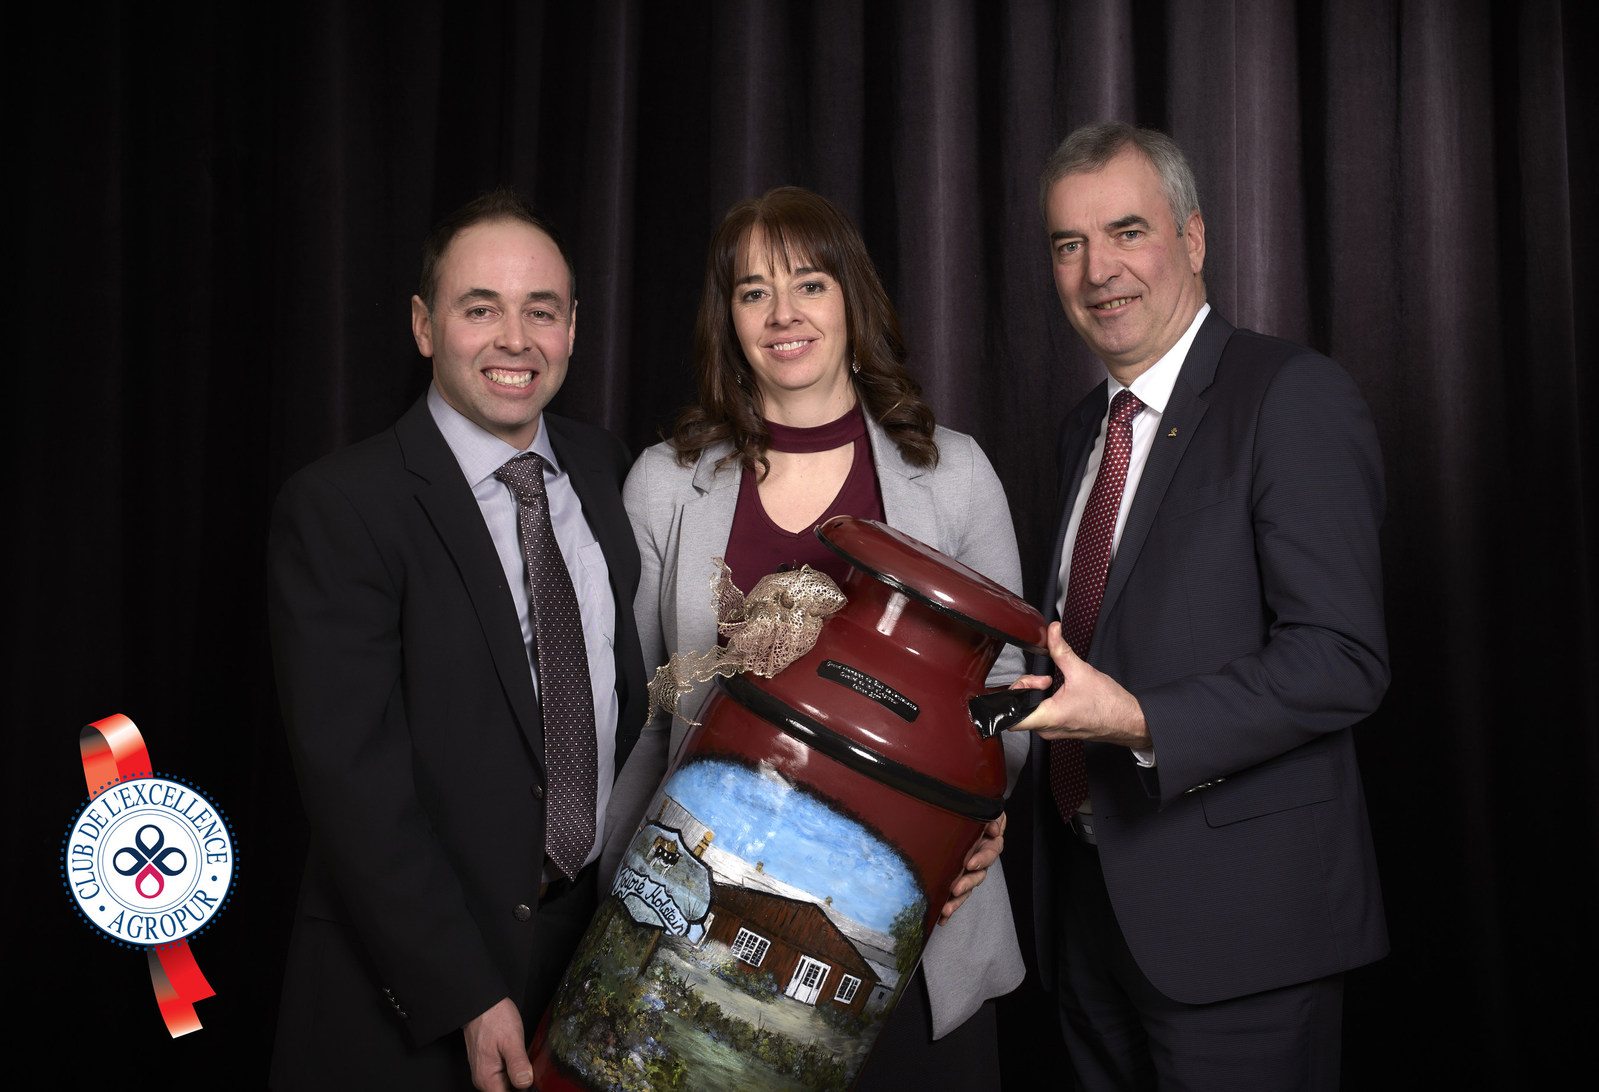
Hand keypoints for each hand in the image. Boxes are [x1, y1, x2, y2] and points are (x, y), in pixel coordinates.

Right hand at [462, 997, 531, 1090]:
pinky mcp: (489, 1064)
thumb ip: (518, 1064)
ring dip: (519, 1077)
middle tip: (532, 1069)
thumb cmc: (494, 1018)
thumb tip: (525, 1083)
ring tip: (527, 1062)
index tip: (533, 1081)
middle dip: (522, 1085)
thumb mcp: (511, 1040)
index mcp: (487, 1079)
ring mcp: (485, 1072)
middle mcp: (484, 1079)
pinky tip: (522, 1060)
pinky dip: (515, 1070)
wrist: (482, 1003)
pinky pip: (504, 1074)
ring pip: (507, 1084)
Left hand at [941, 812, 1005, 921]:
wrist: (959, 815)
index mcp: (988, 843)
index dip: (982, 859)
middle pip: (978, 875)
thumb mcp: (986, 812)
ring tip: (947, 908)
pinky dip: (949, 907)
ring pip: (966, 888)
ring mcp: (967, 871)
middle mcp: (979, 860)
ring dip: (958, 900)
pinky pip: (954, 895)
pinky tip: (941, 919)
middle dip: (967, 883)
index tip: (970, 864)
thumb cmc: (974, 815)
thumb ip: (992, 817)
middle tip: (956, 888)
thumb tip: (994, 828)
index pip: (990, 852)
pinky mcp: (955, 878)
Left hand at [1009, 622, 1150, 749]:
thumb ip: (1061, 649)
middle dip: (1025, 689)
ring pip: (1030, 713)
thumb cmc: (1108, 704)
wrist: (1128, 720)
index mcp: (1049, 718)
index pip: (1011, 719)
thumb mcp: (1081, 671)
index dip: (1007, 701)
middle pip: (1019, 711)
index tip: (1020, 684)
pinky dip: (1044, 701)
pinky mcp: (1060, 729)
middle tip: (1042, 679)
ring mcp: (1054, 731)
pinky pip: (1042, 716)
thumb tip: (1052, 630)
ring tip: (1050, 683)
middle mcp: (1047, 730)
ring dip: (1035, 695)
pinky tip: (1058, 692)